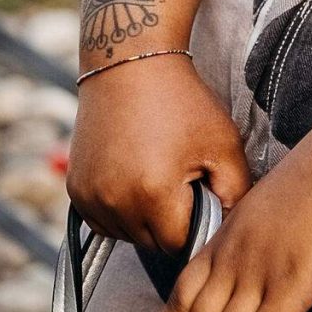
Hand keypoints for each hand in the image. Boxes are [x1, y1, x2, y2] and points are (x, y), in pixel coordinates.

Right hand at [67, 56, 250, 253]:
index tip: (202, 198)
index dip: (196, 225)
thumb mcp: (224, 144)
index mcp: (153, 194)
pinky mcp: (75, 189)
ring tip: (159, 177)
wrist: (131, 67)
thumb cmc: (183, 103)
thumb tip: (230, 226)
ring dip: (143, 220)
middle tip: (182, 183)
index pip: (178, 243)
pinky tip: (136, 179)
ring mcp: (89, 197)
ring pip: (124, 235)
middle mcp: (114, 202)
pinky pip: (102, 221)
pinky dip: (119, 211)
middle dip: (170, 223)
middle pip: (150, 243)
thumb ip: (236, 192)